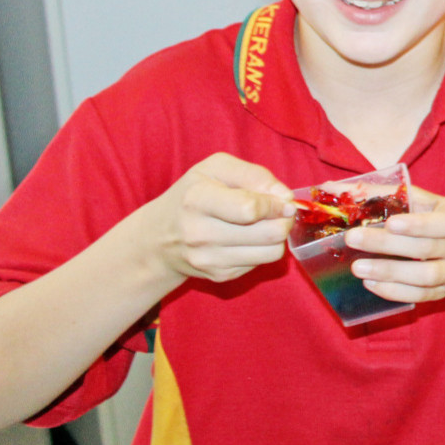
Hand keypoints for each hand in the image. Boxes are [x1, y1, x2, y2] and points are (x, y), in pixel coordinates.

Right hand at [146, 154, 291, 284]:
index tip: (282, 200)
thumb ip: (254, 175)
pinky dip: (262, 249)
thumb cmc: (193, 194)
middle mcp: (199, 233)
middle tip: (280, 212)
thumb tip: (285, 197)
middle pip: (270, 233)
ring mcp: (208, 258)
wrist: (158, 237)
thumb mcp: (216, 169)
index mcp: (197, 199)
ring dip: (278, 236)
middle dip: (284, 220)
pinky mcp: (218, 276)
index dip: (276, 204)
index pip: (250, 208)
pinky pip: (262, 263)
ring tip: (264, 224)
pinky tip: (247, 239)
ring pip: (272, 252)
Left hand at [344, 192, 444, 305]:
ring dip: (390, 272)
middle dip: (387, 245)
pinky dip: (395, 291)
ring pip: (425, 276)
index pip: (443, 222)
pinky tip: (371, 284)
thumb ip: (389, 194)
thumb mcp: (427, 203)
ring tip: (358, 268)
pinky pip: (421, 296)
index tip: (390, 222)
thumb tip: (334, 188)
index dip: (417, 224)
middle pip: (426, 248)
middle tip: (353, 239)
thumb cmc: (439, 222)